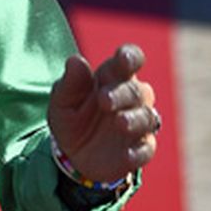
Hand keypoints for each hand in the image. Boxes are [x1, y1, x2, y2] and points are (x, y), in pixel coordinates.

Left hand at [47, 44, 158, 186]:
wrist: (72, 154)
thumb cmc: (72, 116)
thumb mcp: (63, 100)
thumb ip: (70, 82)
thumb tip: (75, 61)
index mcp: (114, 77)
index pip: (130, 59)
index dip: (131, 56)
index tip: (124, 59)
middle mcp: (132, 98)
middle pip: (137, 90)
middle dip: (123, 93)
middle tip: (103, 100)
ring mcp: (139, 124)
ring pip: (147, 117)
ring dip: (135, 119)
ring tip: (120, 122)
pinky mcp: (141, 149)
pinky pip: (146, 149)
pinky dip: (139, 151)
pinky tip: (128, 153)